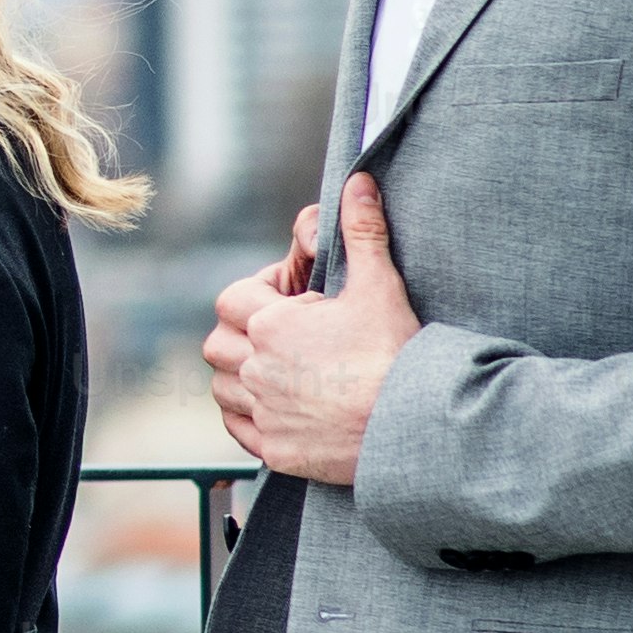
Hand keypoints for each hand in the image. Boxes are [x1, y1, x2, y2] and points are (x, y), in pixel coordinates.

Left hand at [200, 170, 420, 489]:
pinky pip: (238, 429)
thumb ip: (362, 231)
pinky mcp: (274, 450)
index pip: (231, 300)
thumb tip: (358, 182)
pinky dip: (249, 417)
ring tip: (279, 371)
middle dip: (242, 336)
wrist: (415, 424)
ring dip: (240, 376)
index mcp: (270, 326)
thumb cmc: (397, 353)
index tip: (289, 302)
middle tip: (283, 337)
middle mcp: (256, 369)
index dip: (255, 295)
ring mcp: (263, 412)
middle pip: (218, 344)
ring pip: (222, 388)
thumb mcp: (380, 285)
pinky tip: (278, 408)